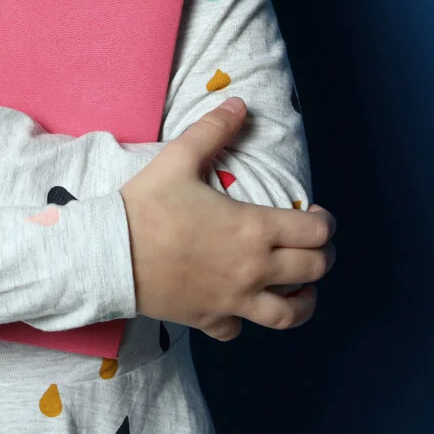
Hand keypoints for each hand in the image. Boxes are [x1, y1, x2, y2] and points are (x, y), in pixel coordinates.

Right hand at [120, 98, 336, 340]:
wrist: (109, 254)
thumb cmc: (146, 206)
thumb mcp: (179, 158)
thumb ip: (214, 129)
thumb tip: (240, 103)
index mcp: (254, 229)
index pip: (315, 232)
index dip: (324, 222)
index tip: (316, 215)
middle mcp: (254, 269)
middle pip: (314, 270)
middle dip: (322, 256)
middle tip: (314, 246)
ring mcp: (234, 300)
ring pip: (290, 314)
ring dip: (303, 300)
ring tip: (300, 289)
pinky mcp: (210, 319)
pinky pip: (239, 329)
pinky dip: (243, 320)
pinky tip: (239, 306)